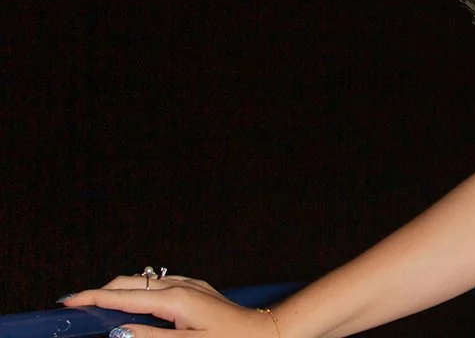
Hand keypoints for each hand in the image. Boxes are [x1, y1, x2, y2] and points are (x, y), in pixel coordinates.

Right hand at [59, 273, 277, 336]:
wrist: (267, 332)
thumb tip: (118, 331)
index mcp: (174, 299)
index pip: (122, 297)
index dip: (92, 297)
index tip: (68, 300)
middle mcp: (180, 286)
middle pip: (129, 283)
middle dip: (101, 291)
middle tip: (78, 306)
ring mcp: (190, 285)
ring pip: (143, 282)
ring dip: (120, 291)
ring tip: (99, 306)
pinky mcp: (197, 289)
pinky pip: (160, 284)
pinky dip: (140, 292)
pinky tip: (136, 304)